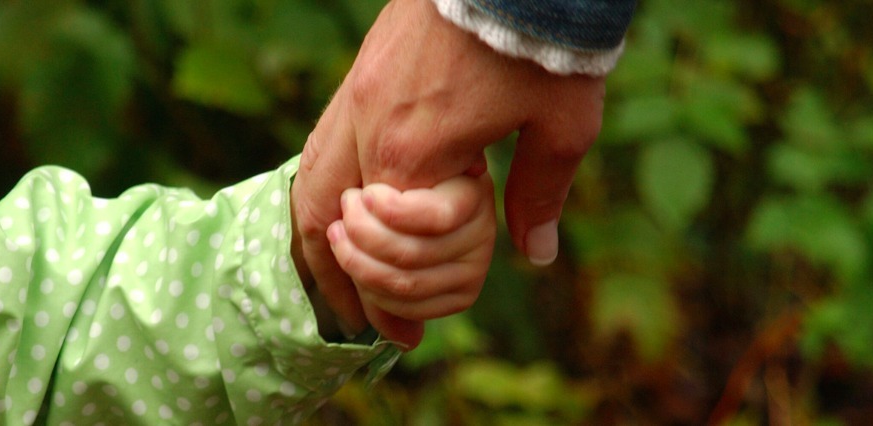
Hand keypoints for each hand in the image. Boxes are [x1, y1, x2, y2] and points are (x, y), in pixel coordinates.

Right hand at [292, 0, 606, 342]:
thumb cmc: (545, 43)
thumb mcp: (561, 126)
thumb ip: (541, 193)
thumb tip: (536, 252)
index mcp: (414, 153)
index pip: (384, 246)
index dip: (389, 299)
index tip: (404, 335)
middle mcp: (370, 125)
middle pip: (323, 215)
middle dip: (334, 275)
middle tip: (353, 316)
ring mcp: (358, 92)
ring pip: (310, 175)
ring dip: (319, 230)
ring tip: (333, 266)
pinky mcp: (364, 68)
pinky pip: (325, 137)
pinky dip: (324, 182)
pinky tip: (341, 199)